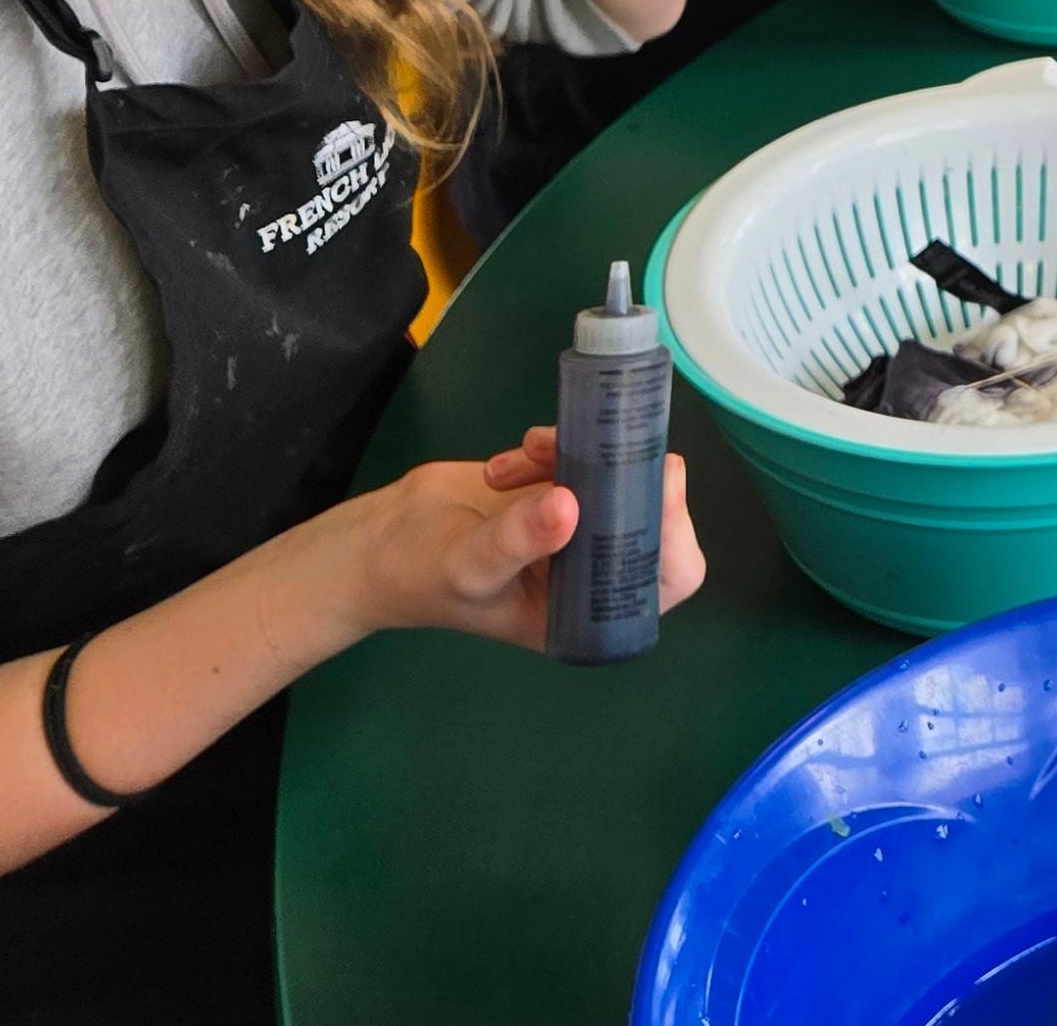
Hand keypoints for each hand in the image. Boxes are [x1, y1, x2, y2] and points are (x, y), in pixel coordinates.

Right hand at [330, 431, 706, 651]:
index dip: (675, 537)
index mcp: (585, 610)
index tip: (658, 489)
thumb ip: (517, 540)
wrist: (381, 543)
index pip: (666, 580)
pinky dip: (552, 446)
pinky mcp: (559, 485)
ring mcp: (578, 523)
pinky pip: (583, 454)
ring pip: (618, 474)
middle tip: (606, 446)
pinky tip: (506, 461)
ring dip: (580, 455)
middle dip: (631, 477)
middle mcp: (592, 568)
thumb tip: (570, 506)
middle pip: (654, 517)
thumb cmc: (422, 574)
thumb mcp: (467, 566)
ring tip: (523, 457)